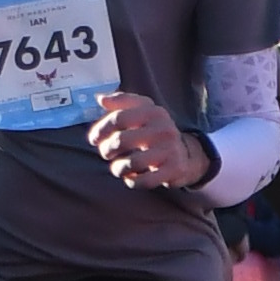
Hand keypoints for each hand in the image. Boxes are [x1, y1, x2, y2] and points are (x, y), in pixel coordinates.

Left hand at [86, 88, 213, 196]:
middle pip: (121, 140)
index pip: (119, 117)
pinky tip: (130, 177)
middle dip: (106, 150)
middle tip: (105, 153)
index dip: (101, 129)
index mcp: (153, 112)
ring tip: (117, 167)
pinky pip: (144, 181)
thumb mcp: (143, 111)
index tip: (93, 139)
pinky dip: (132, 181)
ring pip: (131, 163)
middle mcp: (163, 129)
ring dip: (117, 168)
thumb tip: (100, 99)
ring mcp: (170, 150)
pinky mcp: (174, 169)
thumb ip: (121, 102)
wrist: (186, 154)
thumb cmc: (154, 132)